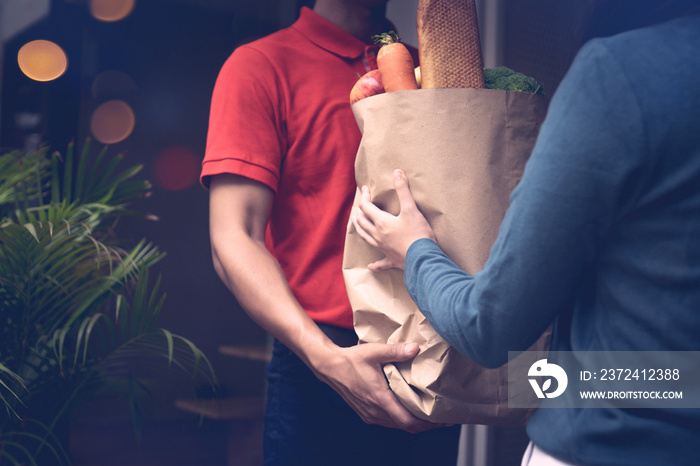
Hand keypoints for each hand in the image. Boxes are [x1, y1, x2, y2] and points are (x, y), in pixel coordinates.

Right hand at [312, 341, 448, 432]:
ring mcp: (370, 414)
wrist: (330, 367)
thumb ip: (395, 351)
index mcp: (379, 399)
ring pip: (397, 425)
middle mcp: (375, 411)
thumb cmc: (351, 360)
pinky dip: (402, 419)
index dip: (428, 424)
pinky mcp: (366, 413)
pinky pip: (389, 421)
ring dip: (414, 422)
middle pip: (406, 426)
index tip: (443, 420)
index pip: (408, 421)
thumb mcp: (374, 352)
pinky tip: (409, 410)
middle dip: (426, 424)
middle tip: (443, 417)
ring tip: (430, 414)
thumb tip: (416, 348)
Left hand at [351, 169, 435, 270]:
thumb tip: (397, 172)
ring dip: (359, 228)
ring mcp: (382, 248)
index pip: (366, 206)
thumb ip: (403, 190)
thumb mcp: (411, 209)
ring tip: (356, 223)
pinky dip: (374, 264)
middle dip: (359, 211)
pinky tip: (370, 266)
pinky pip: (380, 263)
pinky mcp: (390, 259)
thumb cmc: (418, 234)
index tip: (366, 188)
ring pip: (365, 237)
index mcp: (381, 222)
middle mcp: (377, 235)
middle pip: (362, 222)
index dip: (364, 196)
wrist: (424, 258)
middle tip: (360, 204)